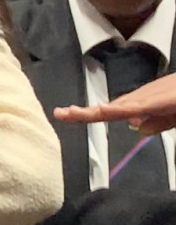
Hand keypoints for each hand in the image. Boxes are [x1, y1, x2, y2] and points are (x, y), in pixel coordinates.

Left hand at [56, 71, 175, 133]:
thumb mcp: (172, 115)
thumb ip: (156, 122)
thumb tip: (134, 126)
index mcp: (142, 104)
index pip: (110, 112)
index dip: (88, 114)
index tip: (66, 114)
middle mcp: (142, 98)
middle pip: (108, 108)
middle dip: (84, 112)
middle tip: (59, 113)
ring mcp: (150, 98)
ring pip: (118, 107)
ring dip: (95, 111)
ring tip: (72, 113)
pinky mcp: (161, 100)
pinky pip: (138, 106)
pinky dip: (120, 109)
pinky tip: (105, 111)